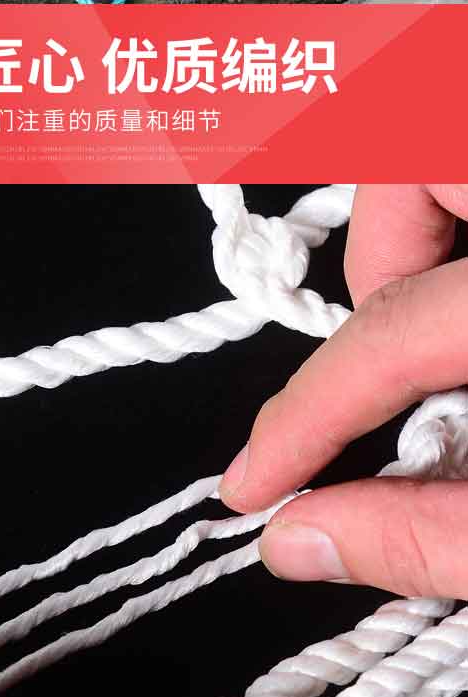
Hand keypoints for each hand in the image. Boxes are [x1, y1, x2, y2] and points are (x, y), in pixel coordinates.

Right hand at [219, 184, 467, 599]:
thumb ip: (429, 537)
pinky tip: (463, 311)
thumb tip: (300, 539)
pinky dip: (453, 230)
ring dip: (415, 232)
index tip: (255, 482)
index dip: (307, 411)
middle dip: (374, 261)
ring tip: (427, 330)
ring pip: (443, 152)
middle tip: (379, 366)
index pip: (393, 332)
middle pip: (415, 162)